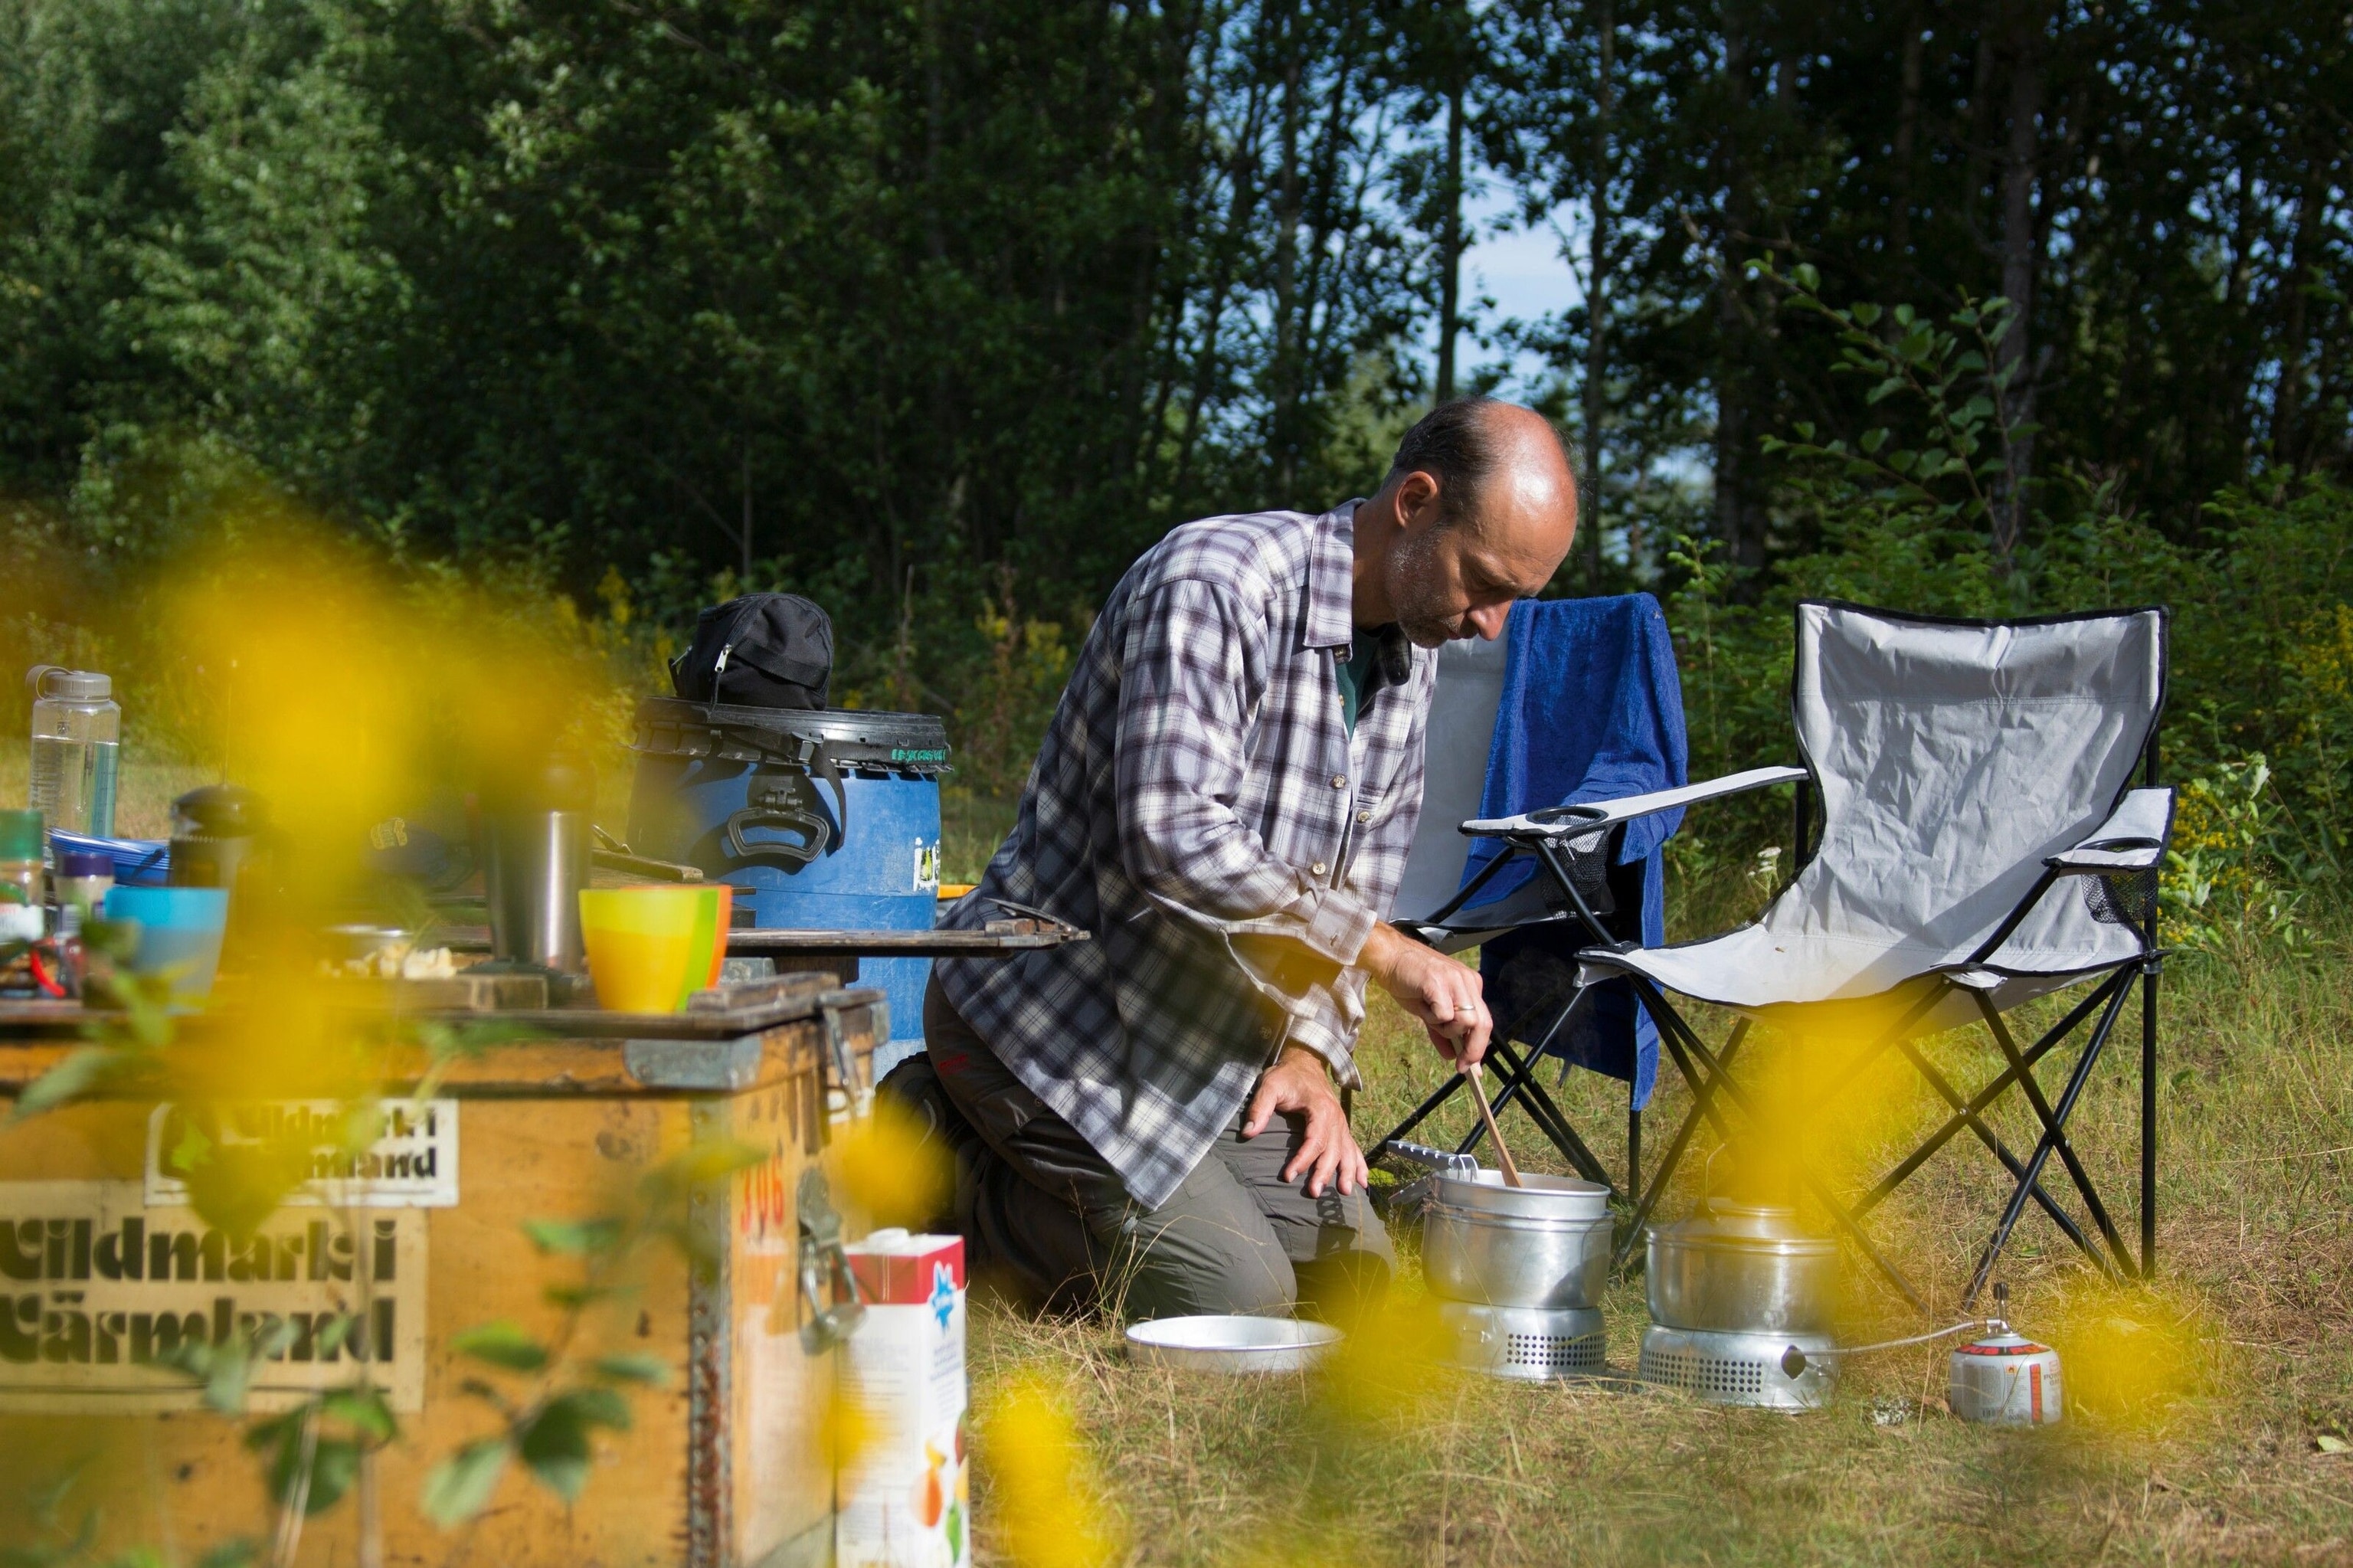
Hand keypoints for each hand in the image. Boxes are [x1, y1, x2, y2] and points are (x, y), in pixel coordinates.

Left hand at [1242, 1046, 1367, 1197]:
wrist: (1305, 1063)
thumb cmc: (1286, 1076)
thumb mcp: (1270, 1085)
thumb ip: (1260, 1107)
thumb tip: (1248, 1132)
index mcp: (1321, 1109)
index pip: (1314, 1140)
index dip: (1302, 1160)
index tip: (1288, 1176)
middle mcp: (1336, 1117)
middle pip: (1333, 1150)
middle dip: (1324, 1173)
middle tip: (1314, 1193)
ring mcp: (1341, 1123)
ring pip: (1347, 1151)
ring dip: (1347, 1172)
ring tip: (1344, 1192)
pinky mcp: (1341, 1127)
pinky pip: (1353, 1147)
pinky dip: (1360, 1165)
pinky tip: (1362, 1182)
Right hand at [1359, 922, 1492, 1066]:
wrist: (1389, 959)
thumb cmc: (1409, 982)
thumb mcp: (1429, 1011)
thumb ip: (1442, 1032)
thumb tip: (1451, 1056)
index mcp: (1470, 985)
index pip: (1484, 1021)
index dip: (1479, 1046)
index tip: (1471, 1066)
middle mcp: (1467, 981)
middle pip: (1483, 1023)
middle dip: (1472, 1049)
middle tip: (1460, 1064)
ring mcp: (1455, 980)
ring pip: (1466, 1020)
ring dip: (1447, 1028)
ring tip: (1429, 1016)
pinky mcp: (1439, 982)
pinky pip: (1445, 1014)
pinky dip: (1433, 1018)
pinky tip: (1422, 1005)